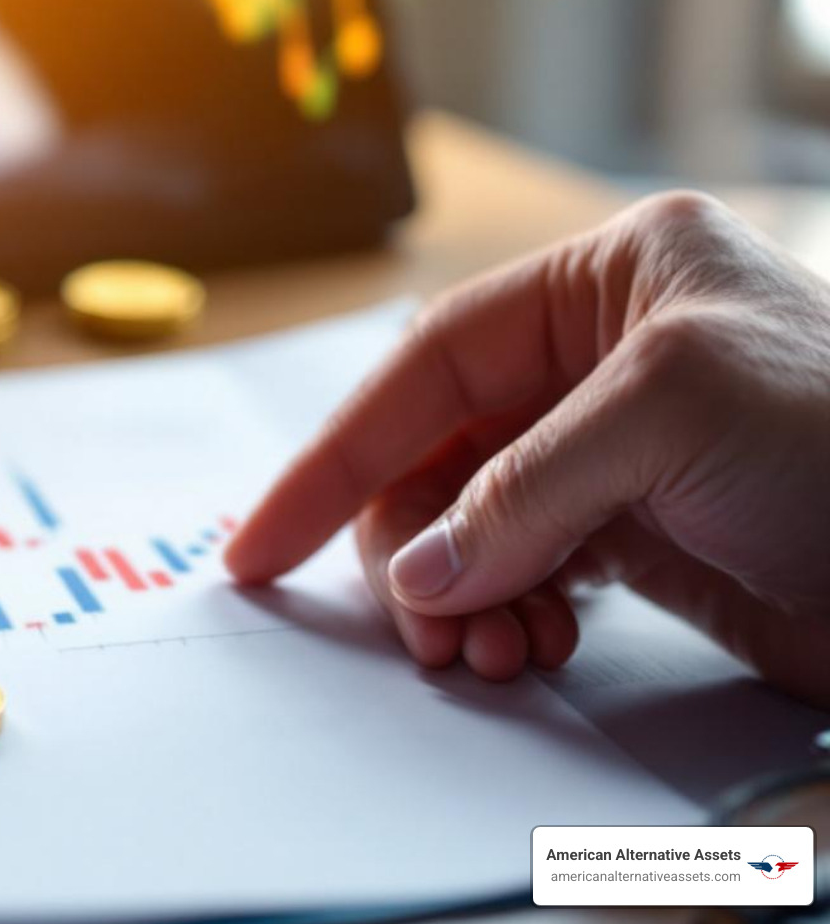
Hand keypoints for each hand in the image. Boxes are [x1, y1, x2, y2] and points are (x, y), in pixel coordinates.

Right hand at [226, 192, 829, 706]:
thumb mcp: (673, 415)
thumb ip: (523, 491)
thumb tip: (421, 571)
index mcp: (605, 283)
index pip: (428, 367)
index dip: (336, 457)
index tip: (263, 539)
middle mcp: (598, 362)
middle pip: (436, 459)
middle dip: (414, 550)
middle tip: (424, 629)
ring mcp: (613, 452)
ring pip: (471, 525)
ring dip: (460, 598)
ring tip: (488, 652)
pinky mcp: (637, 532)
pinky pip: (522, 573)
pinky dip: (506, 615)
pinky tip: (529, 644)